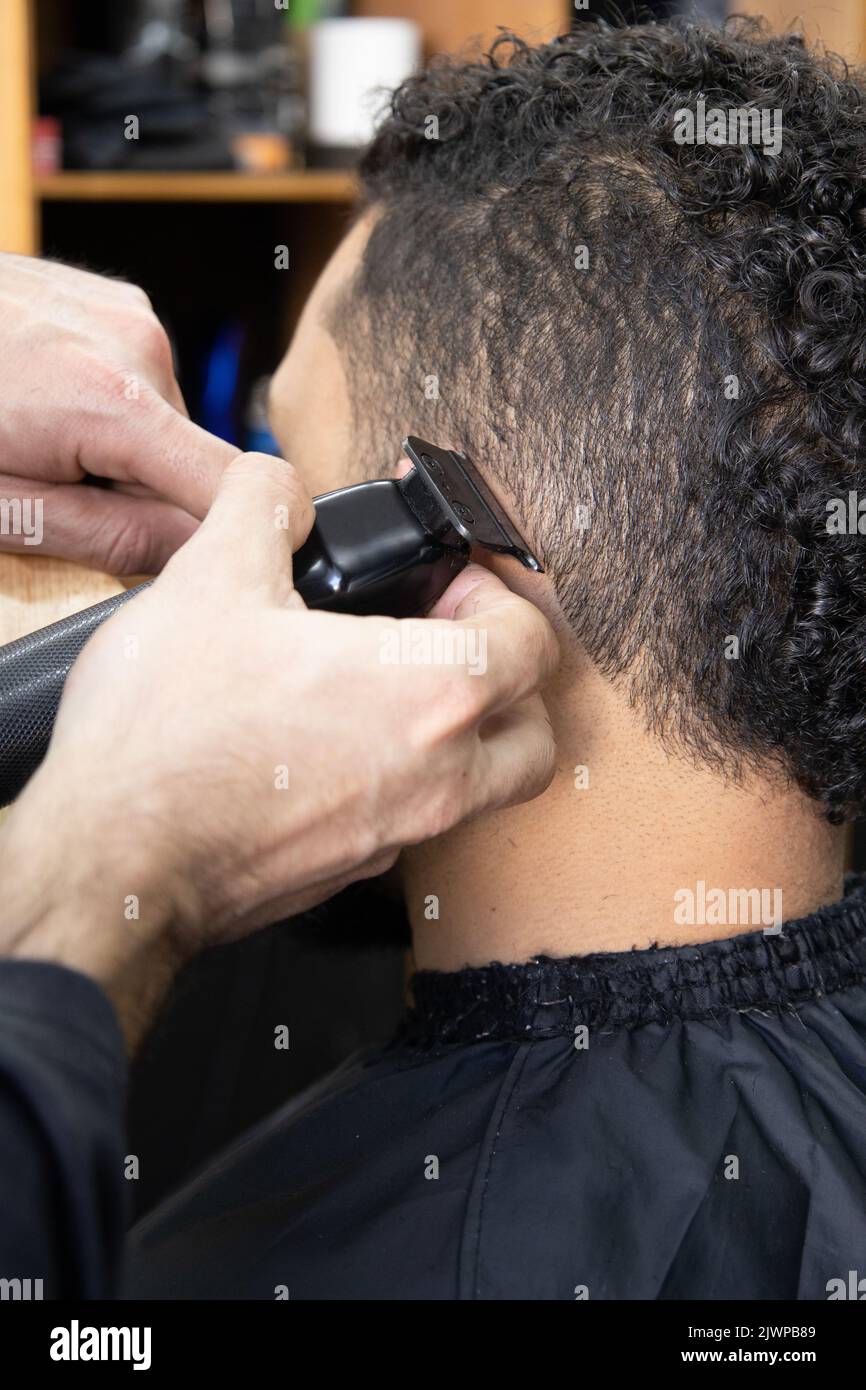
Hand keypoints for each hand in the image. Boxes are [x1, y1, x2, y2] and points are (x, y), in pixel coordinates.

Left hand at [0, 253, 237, 571]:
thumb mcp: (4, 507)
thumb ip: (113, 538)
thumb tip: (194, 556)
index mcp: (113, 402)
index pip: (234, 483)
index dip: (243, 529)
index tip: (230, 565)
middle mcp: (137, 344)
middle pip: (191, 459)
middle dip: (144, 492)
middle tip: (63, 494)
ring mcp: (126, 312)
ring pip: (163, 422)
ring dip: (121, 449)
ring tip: (41, 440)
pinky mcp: (113, 299)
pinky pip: (139, 380)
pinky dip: (107, 406)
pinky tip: (46, 403)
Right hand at [0, 453, 557, 1044]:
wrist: (116, 861)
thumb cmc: (168, 735)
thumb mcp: (209, 577)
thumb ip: (259, 505)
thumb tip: (274, 484)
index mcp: (431, 694)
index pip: (531, 640)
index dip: (497, 591)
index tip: (446, 577)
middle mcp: (440, 776)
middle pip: (535, 730)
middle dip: (509, 676)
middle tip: (444, 639)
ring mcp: (400, 834)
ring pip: (485, 786)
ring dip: (467, 735)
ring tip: (392, 690)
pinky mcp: (353, 871)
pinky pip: (417, 821)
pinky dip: (405, 780)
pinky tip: (334, 746)